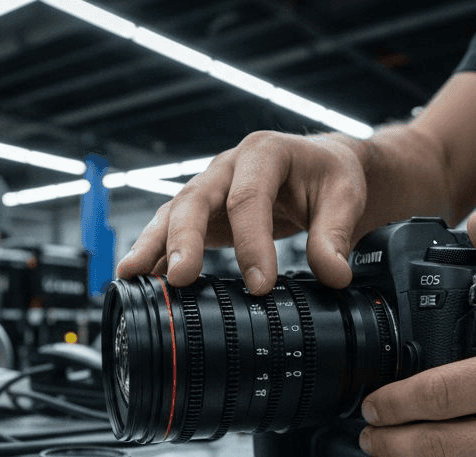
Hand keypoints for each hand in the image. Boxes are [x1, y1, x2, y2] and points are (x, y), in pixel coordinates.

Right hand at [115, 131, 364, 294]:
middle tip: (181, 277)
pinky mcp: (203, 212)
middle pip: (195, 200)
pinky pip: (173, 230)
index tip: (260, 285)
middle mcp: (228, 166)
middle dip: (184, 239)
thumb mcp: (344, 199)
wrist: (321, 168)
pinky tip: (141, 279)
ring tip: (132, 275)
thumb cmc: (329, 177)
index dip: (252, 243)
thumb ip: (335, 236)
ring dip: (152, 244)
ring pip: (173, 213)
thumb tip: (334, 274)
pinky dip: (156, 254)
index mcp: (263, 153)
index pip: (249, 198)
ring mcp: (210, 188)